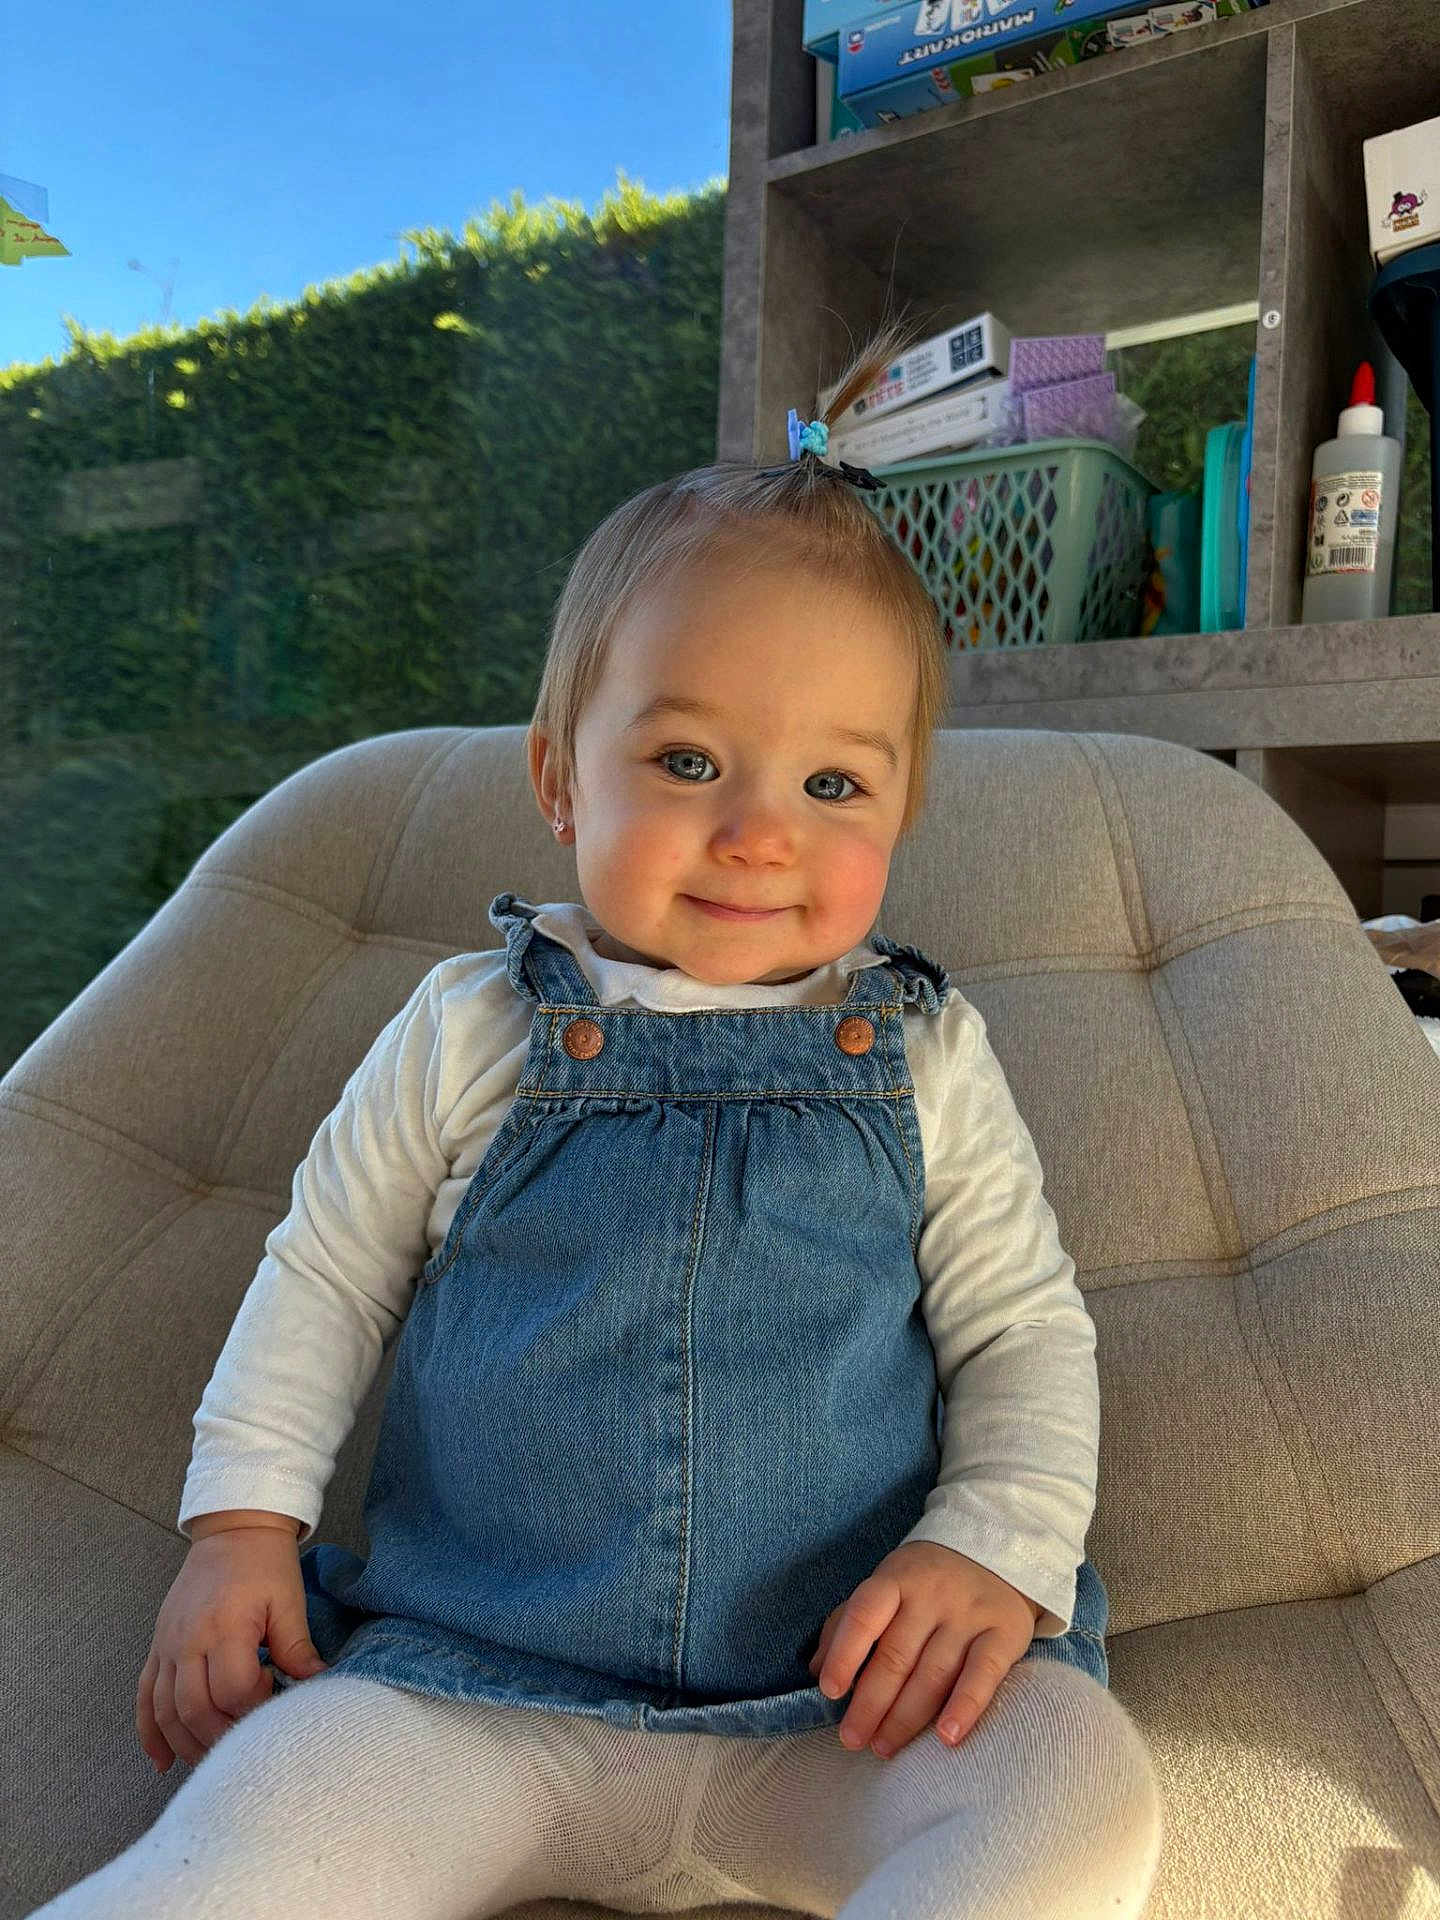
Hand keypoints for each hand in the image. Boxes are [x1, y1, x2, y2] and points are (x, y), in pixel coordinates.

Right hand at [136, 1527, 328, 1773]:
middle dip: (221, 1739)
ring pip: (165, 1712)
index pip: (232, 1691)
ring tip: (212, 1763)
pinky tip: (162, 1760)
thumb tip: (316, 1685)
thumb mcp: (288, 1601)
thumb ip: (297, 1648)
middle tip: (247, 1746)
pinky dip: (150, 1733)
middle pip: (194, 1710)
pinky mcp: (158, 1647)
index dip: (256, 1708)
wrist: (233, 1529)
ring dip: (186, 1744)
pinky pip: (144, 1697)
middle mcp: (187, 1641)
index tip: (275, 1700)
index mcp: (224, 1627)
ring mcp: (167, 1646)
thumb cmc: (265, 1564)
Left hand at [806, 1541, 1043, 1760]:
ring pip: (934, 1672)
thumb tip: (815, 1668)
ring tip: (884, 1747)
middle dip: (871, 1702)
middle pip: (897, 1655)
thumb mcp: (886, 1586)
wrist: (999, 1554)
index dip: (845, 1653)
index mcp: (896, 1579)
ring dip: (906, 1717)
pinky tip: (947, 1737)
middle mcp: (932, 1594)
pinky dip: (965, 1707)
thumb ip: (848, 1623)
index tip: (830, 1691)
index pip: (865, 1614)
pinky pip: (984, 1674)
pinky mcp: (1004, 1634)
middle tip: (852, 1739)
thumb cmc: (926, 1583)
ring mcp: (969, 1614)